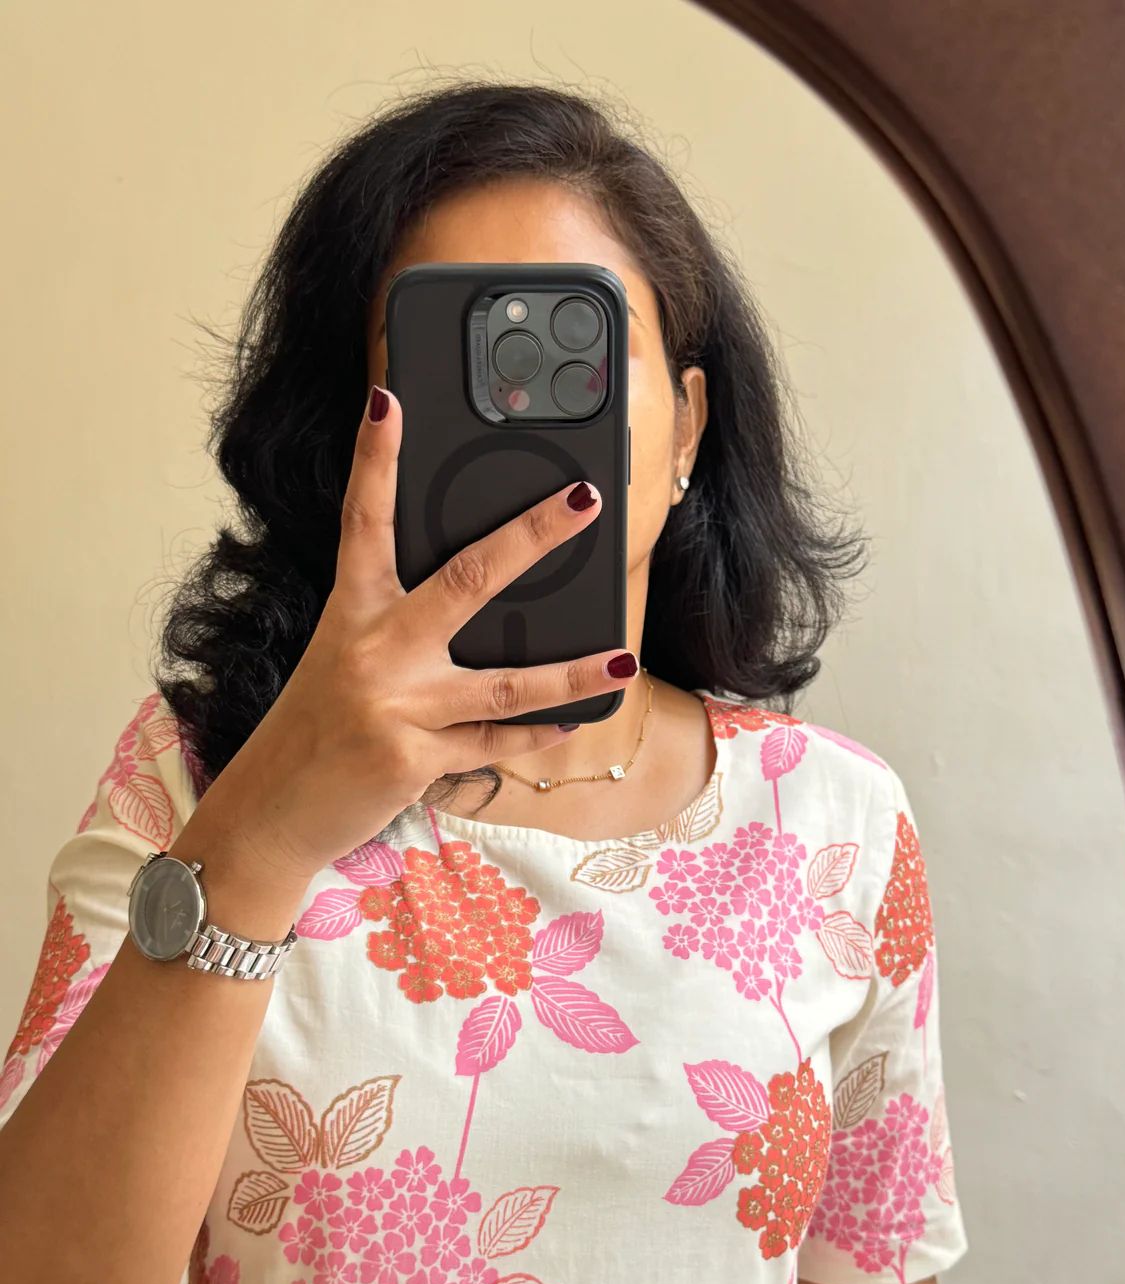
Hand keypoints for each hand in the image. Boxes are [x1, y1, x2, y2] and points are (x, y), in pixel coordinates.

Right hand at [211, 384, 633, 884]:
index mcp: (349, 614)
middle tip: (584, 502)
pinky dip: (538, 734)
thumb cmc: (314, 730)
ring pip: (504, 684)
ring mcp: (396, 706)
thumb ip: (399, 630)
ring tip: (623, 656)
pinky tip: (575, 720)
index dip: (374, 459)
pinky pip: (495, 744)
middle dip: (530, 537)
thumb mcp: (343, 662)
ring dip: (572, 672)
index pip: (363, 520)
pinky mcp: (414, 759)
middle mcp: (373, 651)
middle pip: (465, 580)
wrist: (271, 811)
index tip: (389, 402)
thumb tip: (485, 603)